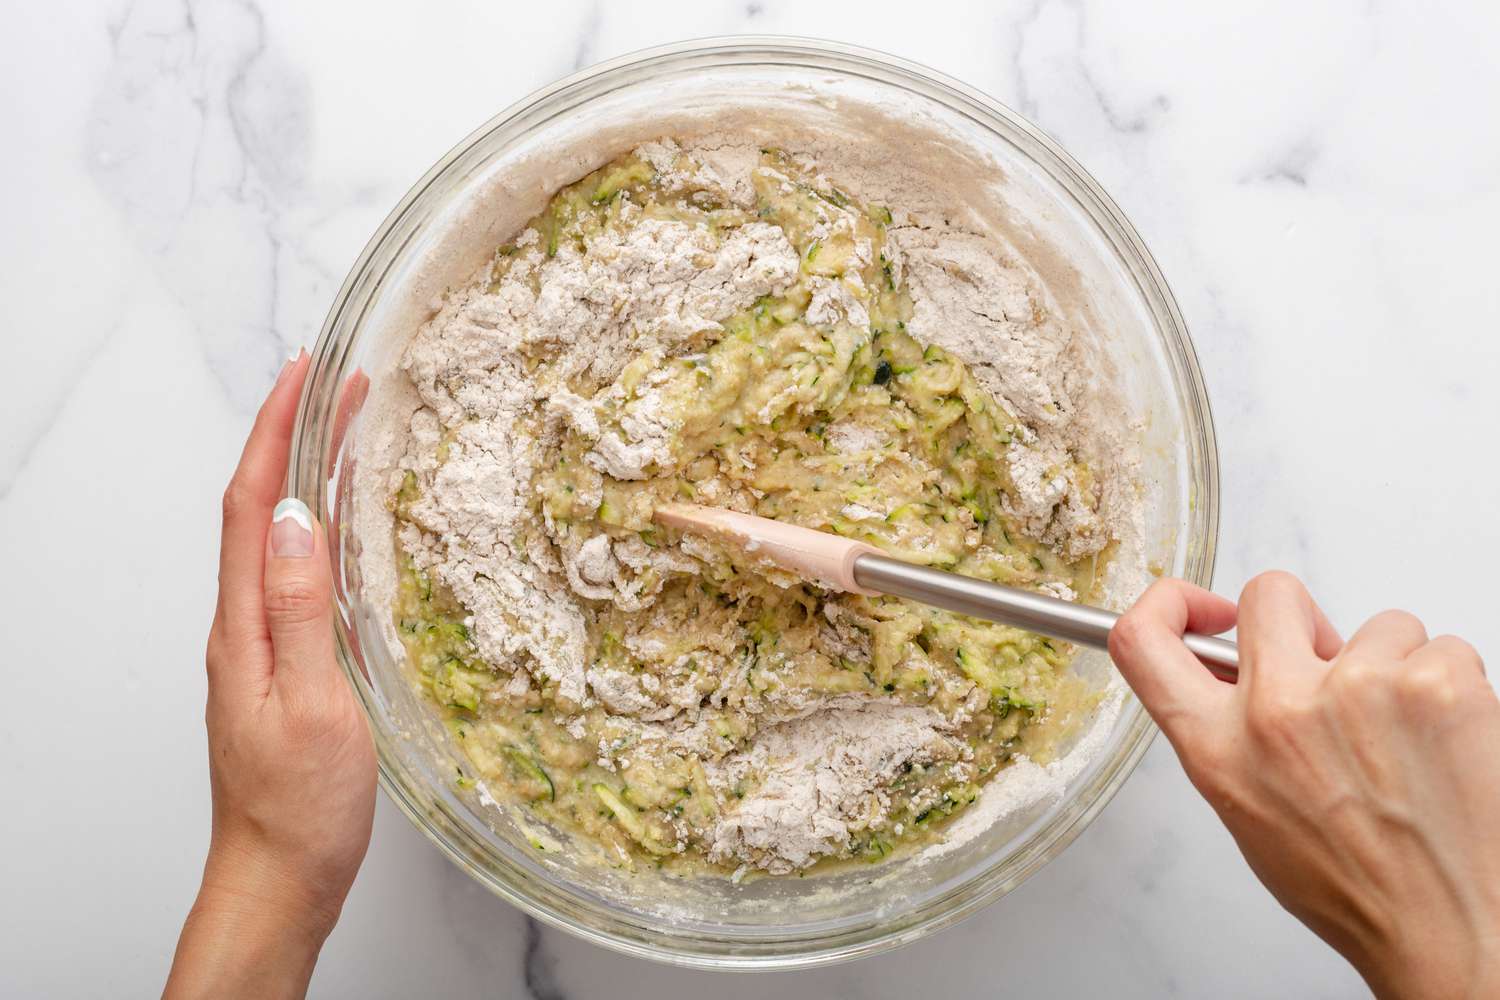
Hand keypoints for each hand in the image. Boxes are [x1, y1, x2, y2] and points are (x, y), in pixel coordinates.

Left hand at [165, 352, 375, 999]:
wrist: (279, 876)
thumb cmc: (300, 807)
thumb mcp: (313, 707)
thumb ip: (302, 613)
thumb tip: (296, 521)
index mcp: (245, 626)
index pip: (251, 506)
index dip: (276, 432)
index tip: (305, 373)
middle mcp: (243, 625)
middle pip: (262, 509)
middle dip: (296, 436)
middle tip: (344, 384)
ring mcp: (260, 645)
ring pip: (278, 538)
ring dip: (307, 475)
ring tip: (349, 431)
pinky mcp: (282, 664)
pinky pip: (295, 574)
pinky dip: (319, 527)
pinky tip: (348, 525)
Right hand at [1108, 572, 1499, 998]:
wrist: (1457, 933)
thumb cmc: (1364, 891)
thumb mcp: (1253, 816)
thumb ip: (1232, 737)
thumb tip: (1233, 675)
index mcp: (1219, 750)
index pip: (1144, 641)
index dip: (1168, 603)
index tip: (1202, 609)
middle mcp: (1276, 711)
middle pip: (1269, 595)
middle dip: (1305, 622)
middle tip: (1334, 666)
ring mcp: (1357, 688)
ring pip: (1378, 625)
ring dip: (1397, 668)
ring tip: (1410, 741)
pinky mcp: (1435, 682)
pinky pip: (1444, 647)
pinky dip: (1453, 686)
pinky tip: (1450, 743)